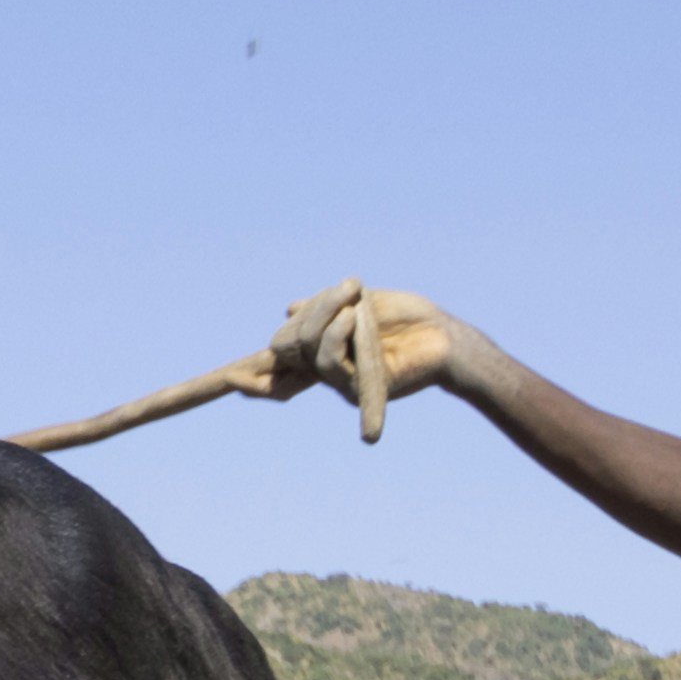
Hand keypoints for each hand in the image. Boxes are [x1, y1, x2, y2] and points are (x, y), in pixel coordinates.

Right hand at [253, 285, 489, 440]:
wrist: (447, 339)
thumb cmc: (410, 320)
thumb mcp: (361, 303)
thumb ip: (325, 307)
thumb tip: (288, 310)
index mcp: (324, 350)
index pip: (280, 365)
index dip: (254, 379)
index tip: (233, 381)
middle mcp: (325, 370)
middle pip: (286, 344)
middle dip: (311, 313)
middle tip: (348, 290)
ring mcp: (338, 382)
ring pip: (305, 347)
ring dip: (324, 314)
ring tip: (353, 298)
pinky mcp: (355, 389)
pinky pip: (329, 360)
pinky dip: (337, 333)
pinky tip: (354, 316)